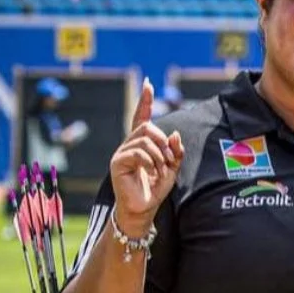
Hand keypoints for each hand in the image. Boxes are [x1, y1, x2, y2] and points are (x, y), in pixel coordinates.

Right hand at [109, 81, 183, 234]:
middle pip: (148, 127)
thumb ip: (175, 151)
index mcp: (142, 144)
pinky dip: (151, 161)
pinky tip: (152, 171)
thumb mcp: (172, 168)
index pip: (141, 117)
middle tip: (169, 159)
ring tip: (162, 169)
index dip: (145, 101)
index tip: (148, 84)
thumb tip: (175, 134)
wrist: (143, 208)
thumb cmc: (155, 188)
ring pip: (145, 139)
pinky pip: (138, 152)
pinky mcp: (117, 162)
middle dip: (163, 141)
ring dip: (160, 154)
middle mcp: (129, 145)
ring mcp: (121, 152)